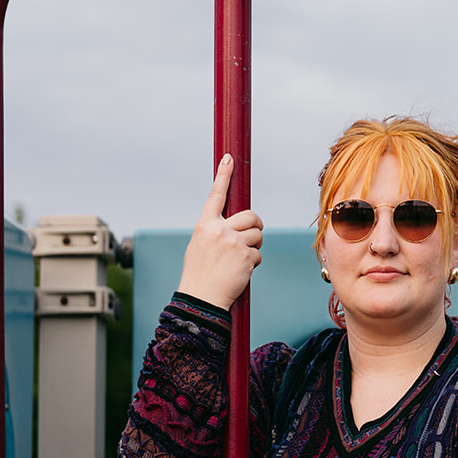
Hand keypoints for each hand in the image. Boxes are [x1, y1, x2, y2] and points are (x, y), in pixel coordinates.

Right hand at [177, 154, 262, 310]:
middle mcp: (219, 230)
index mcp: (205, 225)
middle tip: (252, 235)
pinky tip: (240, 272)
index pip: (216, 195)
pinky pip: (258, 254)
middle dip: (256, 225)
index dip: (223, 175)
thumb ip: (215, 230)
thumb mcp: (200, 245)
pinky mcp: (246, 256)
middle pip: (250, 216)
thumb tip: (235, 223)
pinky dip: (253, 263)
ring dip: (254, 246)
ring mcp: (234, 243)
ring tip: (239, 259)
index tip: (230, 158)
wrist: (201, 300)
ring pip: (257, 235)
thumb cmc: (199, 274)